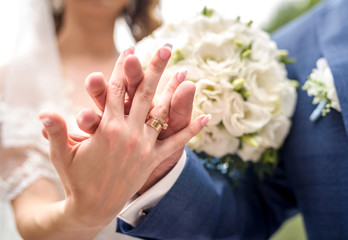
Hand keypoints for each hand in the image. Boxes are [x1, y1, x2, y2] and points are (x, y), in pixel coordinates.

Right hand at [39, 46, 208, 229]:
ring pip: (161, 112)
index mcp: (106, 128)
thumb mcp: (62, 154)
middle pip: (143, 94)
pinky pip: (175, 143)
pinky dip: (191, 131)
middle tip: (165, 49)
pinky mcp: (153, 159)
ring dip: (173, 91)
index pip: (116, 90)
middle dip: (154, 69)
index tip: (130, 49)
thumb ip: (56, 131)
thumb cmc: (76, 178)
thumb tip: (43, 112)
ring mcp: (144, 146)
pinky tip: (207, 117)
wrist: (93, 207)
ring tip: (184, 72)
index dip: (123, 68)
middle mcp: (128, 133)